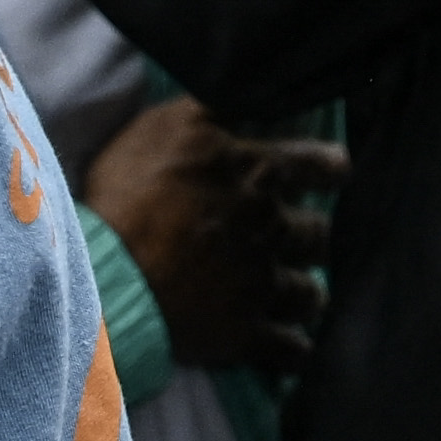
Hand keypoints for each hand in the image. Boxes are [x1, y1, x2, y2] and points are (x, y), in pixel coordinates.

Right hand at [78, 105, 338, 377]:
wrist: (105, 274)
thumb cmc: (127, 192)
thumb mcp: (166, 127)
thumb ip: (213, 109)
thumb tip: (248, 89)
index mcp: (255, 172)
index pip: (317, 165)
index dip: (329, 168)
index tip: (336, 172)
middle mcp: (270, 227)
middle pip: (317, 233)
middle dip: (313, 236)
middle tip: (307, 239)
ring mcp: (261, 284)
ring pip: (311, 293)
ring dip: (308, 293)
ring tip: (304, 296)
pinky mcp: (244, 334)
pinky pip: (289, 350)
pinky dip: (294, 351)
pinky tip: (295, 350)